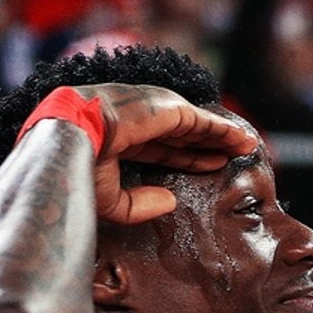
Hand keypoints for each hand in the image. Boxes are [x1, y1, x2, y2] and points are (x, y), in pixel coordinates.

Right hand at [75, 83, 257, 224]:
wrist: (66, 140)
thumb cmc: (76, 168)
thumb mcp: (107, 198)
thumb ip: (138, 205)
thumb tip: (169, 202)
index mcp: (116, 135)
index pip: (158, 147)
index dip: (185, 157)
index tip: (208, 165)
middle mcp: (135, 118)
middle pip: (181, 134)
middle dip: (207, 145)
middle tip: (229, 157)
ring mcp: (151, 108)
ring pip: (195, 125)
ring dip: (221, 136)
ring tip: (246, 147)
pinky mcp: (168, 107)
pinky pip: (204, 121)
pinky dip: (225, 130)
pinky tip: (243, 141)